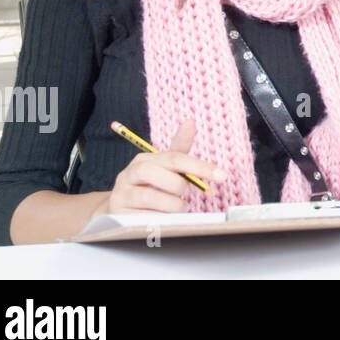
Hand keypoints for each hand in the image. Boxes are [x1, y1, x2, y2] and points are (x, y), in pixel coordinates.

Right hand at [100, 119, 223, 214]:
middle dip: (180, 187)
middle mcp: (129, 174)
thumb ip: (180, 147)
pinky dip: (160, 218)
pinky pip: (144, 217)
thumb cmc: (150, 186)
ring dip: (173, 205)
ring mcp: (121, 194)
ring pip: (151, 197)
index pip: (175, 158)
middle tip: (184, 194)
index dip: (200, 167)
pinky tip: (164, 217)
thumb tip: (190, 121)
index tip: (222, 176)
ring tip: (177, 207)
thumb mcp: (165, 167)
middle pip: (162, 176)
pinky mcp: (117, 214)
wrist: (120, 209)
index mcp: (144, 159)